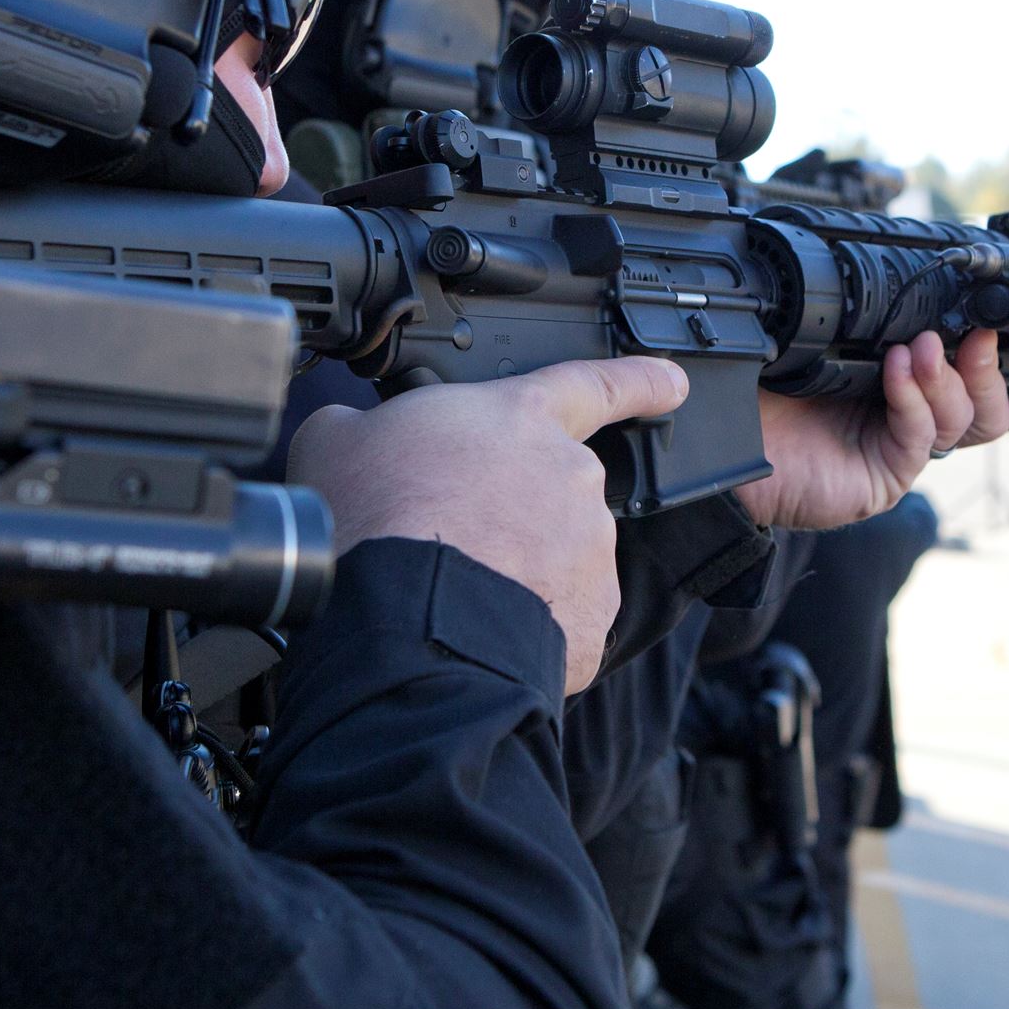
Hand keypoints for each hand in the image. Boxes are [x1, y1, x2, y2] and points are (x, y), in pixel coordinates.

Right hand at [288, 357, 690, 694]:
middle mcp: (571, 477)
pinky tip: (473, 629)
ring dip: (515, 568)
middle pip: (551, 487)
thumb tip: (354, 437)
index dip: (638, 380)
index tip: (672, 382)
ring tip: (449, 589)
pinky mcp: (593, 619)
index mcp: (521, 419)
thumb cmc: (375, 523)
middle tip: (447, 536)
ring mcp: (590, 550)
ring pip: (557, 556)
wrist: (406, 625)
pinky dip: (525, 624)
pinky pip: (559, 618)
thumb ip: (363, 427)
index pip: (595, 383)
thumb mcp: (337, 443)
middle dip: (510, 512)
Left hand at [736, 329, 1008, 529]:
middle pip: (987, 407)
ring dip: (951, 378)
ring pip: (963, 422)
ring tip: (925, 345)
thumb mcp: (825, 339)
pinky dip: (914, 398)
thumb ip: (878, 320)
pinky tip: (897, 370)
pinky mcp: (883, 478)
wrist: (722, 437)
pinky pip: (919, 437)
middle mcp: (909, 422)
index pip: (975, 385)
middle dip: (991, 368)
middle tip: (978, 335)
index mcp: (905, 389)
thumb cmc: (763, 384)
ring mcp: (899, 453)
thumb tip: (917, 276)